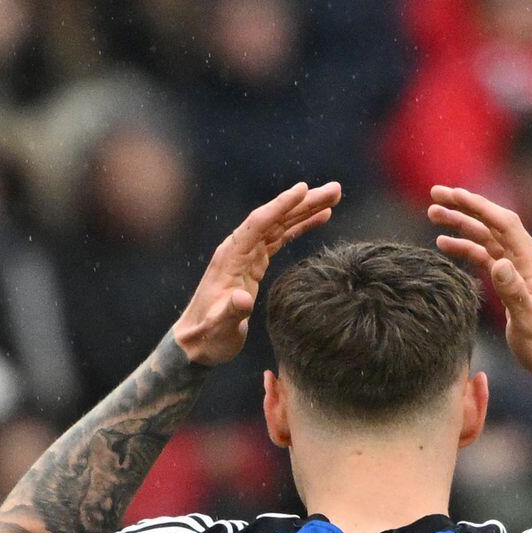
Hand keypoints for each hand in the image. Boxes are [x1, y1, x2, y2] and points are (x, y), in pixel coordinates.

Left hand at [172, 181, 340, 365]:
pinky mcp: (254, 263)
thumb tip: (243, 298)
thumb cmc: (207, 337)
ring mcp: (247, 255)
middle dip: (303, 202)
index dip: (280, 206)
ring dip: (306, 209)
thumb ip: (231, 312)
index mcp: (230, 258)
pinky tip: (320, 217)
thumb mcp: (219, 328)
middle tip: (335, 190)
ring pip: (280, 224)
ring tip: (334, 196)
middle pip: (274, 218)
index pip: (258, 223)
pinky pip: (281, 237)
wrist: (196, 343)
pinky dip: (300, 226)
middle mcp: (238, 250)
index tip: (303, 189)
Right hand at [427, 185, 531, 382]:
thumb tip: (498, 263)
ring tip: (433, 215)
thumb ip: (513, 292)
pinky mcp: (511, 282)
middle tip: (435, 195)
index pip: (504, 224)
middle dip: (465, 208)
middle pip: (492, 225)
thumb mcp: (529, 321)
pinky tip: (446, 245)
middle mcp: (526, 260)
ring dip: (461, 226)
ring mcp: (518, 270)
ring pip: (486, 239)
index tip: (453, 194)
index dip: (479, 206)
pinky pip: (485, 257)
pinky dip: (466, 248)